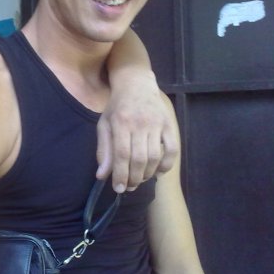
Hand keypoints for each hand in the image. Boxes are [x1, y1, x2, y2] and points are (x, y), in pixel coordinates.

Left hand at [96, 72, 178, 192]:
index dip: (120, 174)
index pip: (121, 154)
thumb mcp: (104, 125)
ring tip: (139, 180)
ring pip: (155, 157)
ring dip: (148, 174)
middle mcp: (140, 123)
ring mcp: (156, 124)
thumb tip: (102, 176)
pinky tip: (158, 172)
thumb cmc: (117, 107)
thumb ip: (103, 150)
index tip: (118, 189)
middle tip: (128, 187)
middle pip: (139, 159)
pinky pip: (172, 149)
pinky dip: (167, 164)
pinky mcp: (169, 124)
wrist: (136, 84)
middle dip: (133, 178)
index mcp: (120, 123)